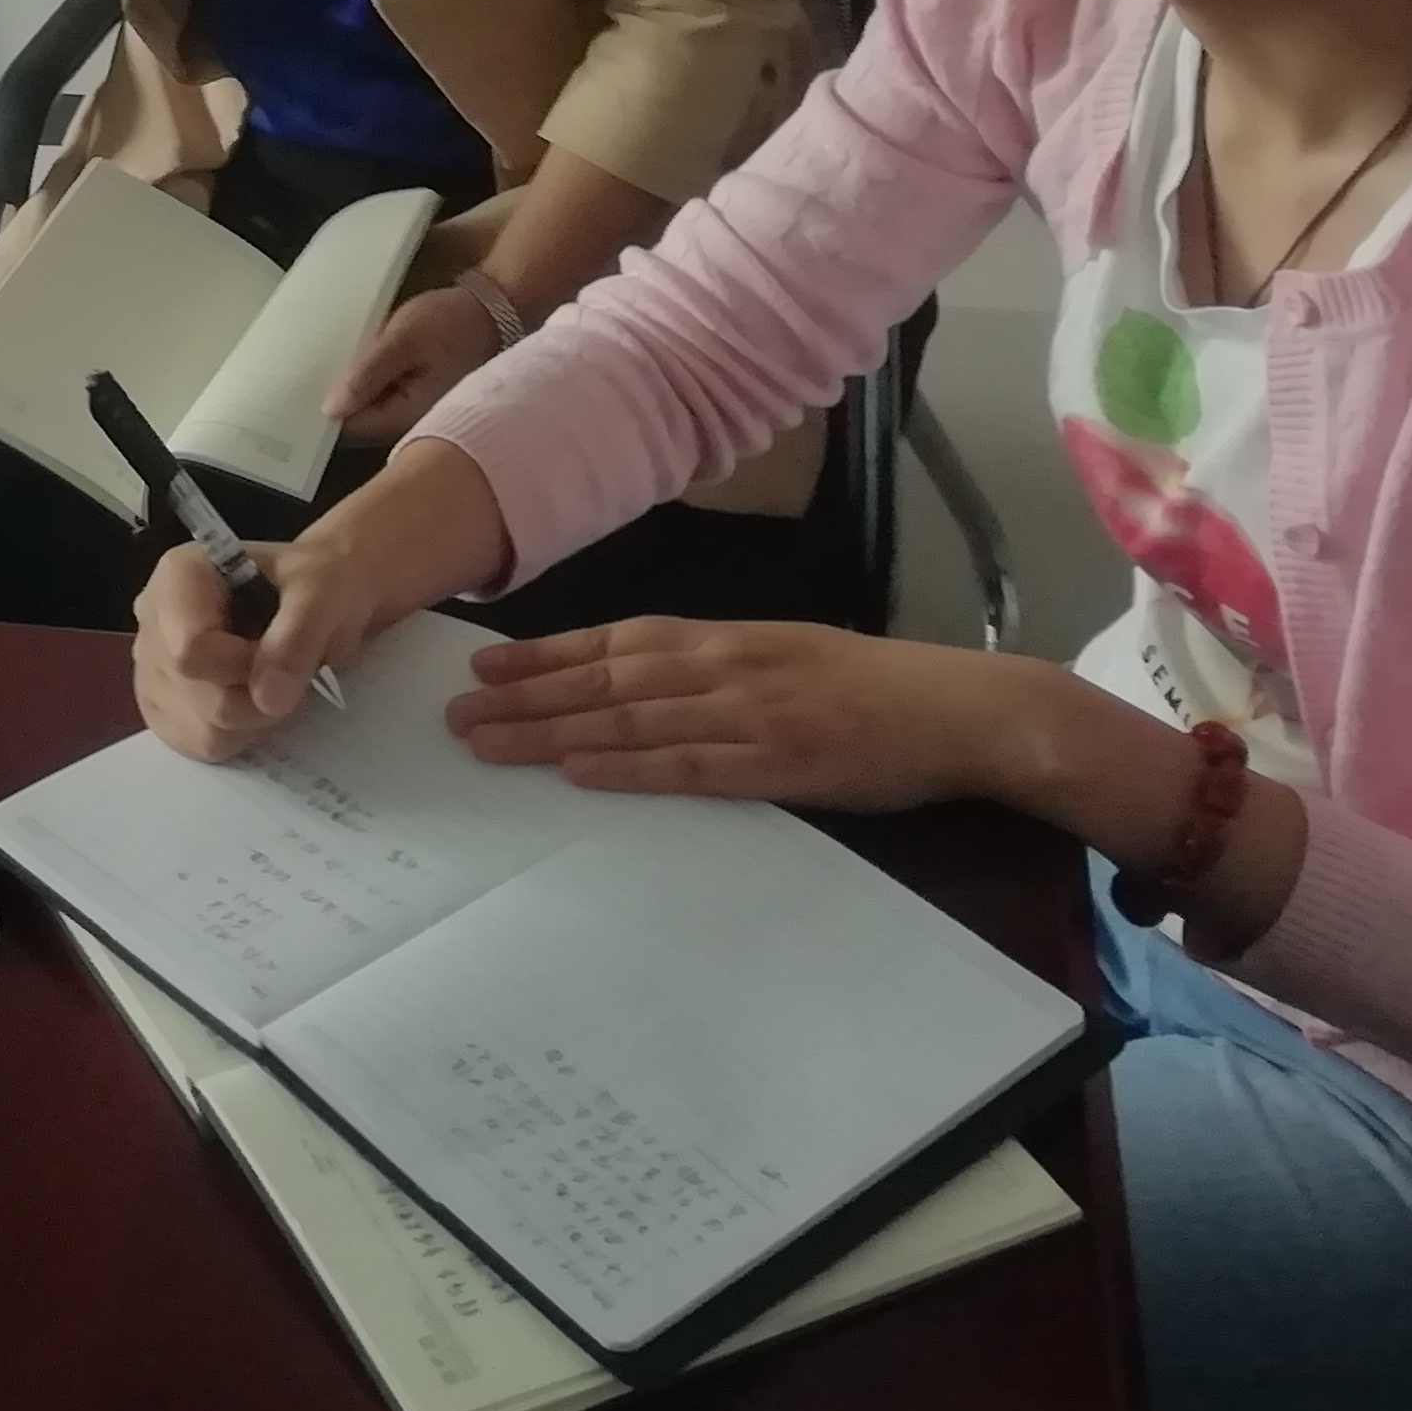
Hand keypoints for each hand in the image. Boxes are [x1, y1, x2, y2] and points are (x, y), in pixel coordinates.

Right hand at [134, 531, 412, 761]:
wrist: (323, 601)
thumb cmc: (321, 585)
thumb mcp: (325, 593)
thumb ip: (298, 636)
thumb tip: (269, 698)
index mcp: (179, 575)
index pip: (190, 649)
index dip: (243, 667)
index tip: (279, 655)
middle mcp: (153, 617)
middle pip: (195, 693)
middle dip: (254, 697)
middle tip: (285, 671)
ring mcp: (151, 664)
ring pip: (198, 728)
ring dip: (251, 720)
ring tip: (270, 683)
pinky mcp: (162, 705)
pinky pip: (195, 745)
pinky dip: (235, 737)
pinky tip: (252, 704)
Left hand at [326, 284, 507, 442]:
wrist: (492, 308)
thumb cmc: (449, 322)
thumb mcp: (402, 342)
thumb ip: (367, 376)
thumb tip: (330, 410)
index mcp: (409, 416)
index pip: (353, 427)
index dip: (328, 409)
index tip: (302, 388)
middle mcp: (414, 421)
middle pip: (362, 419)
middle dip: (339, 397)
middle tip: (310, 368)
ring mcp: (418, 407)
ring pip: (373, 405)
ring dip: (354, 385)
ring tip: (331, 358)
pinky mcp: (419, 391)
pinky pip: (385, 392)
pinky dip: (371, 377)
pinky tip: (358, 356)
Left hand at [444, 620, 1039, 811]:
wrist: (955, 709)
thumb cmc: (872, 687)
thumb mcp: (784, 654)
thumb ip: (718, 667)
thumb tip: (647, 683)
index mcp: (725, 639)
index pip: (615, 643)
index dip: (544, 655)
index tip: (483, 667)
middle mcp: (723, 668)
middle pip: (604, 681)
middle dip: (524, 696)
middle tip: (456, 712)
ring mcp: (747, 714)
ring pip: (629, 721)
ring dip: (552, 733)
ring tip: (489, 743)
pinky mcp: (775, 763)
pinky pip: (689, 767)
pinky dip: (629, 769)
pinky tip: (579, 771)